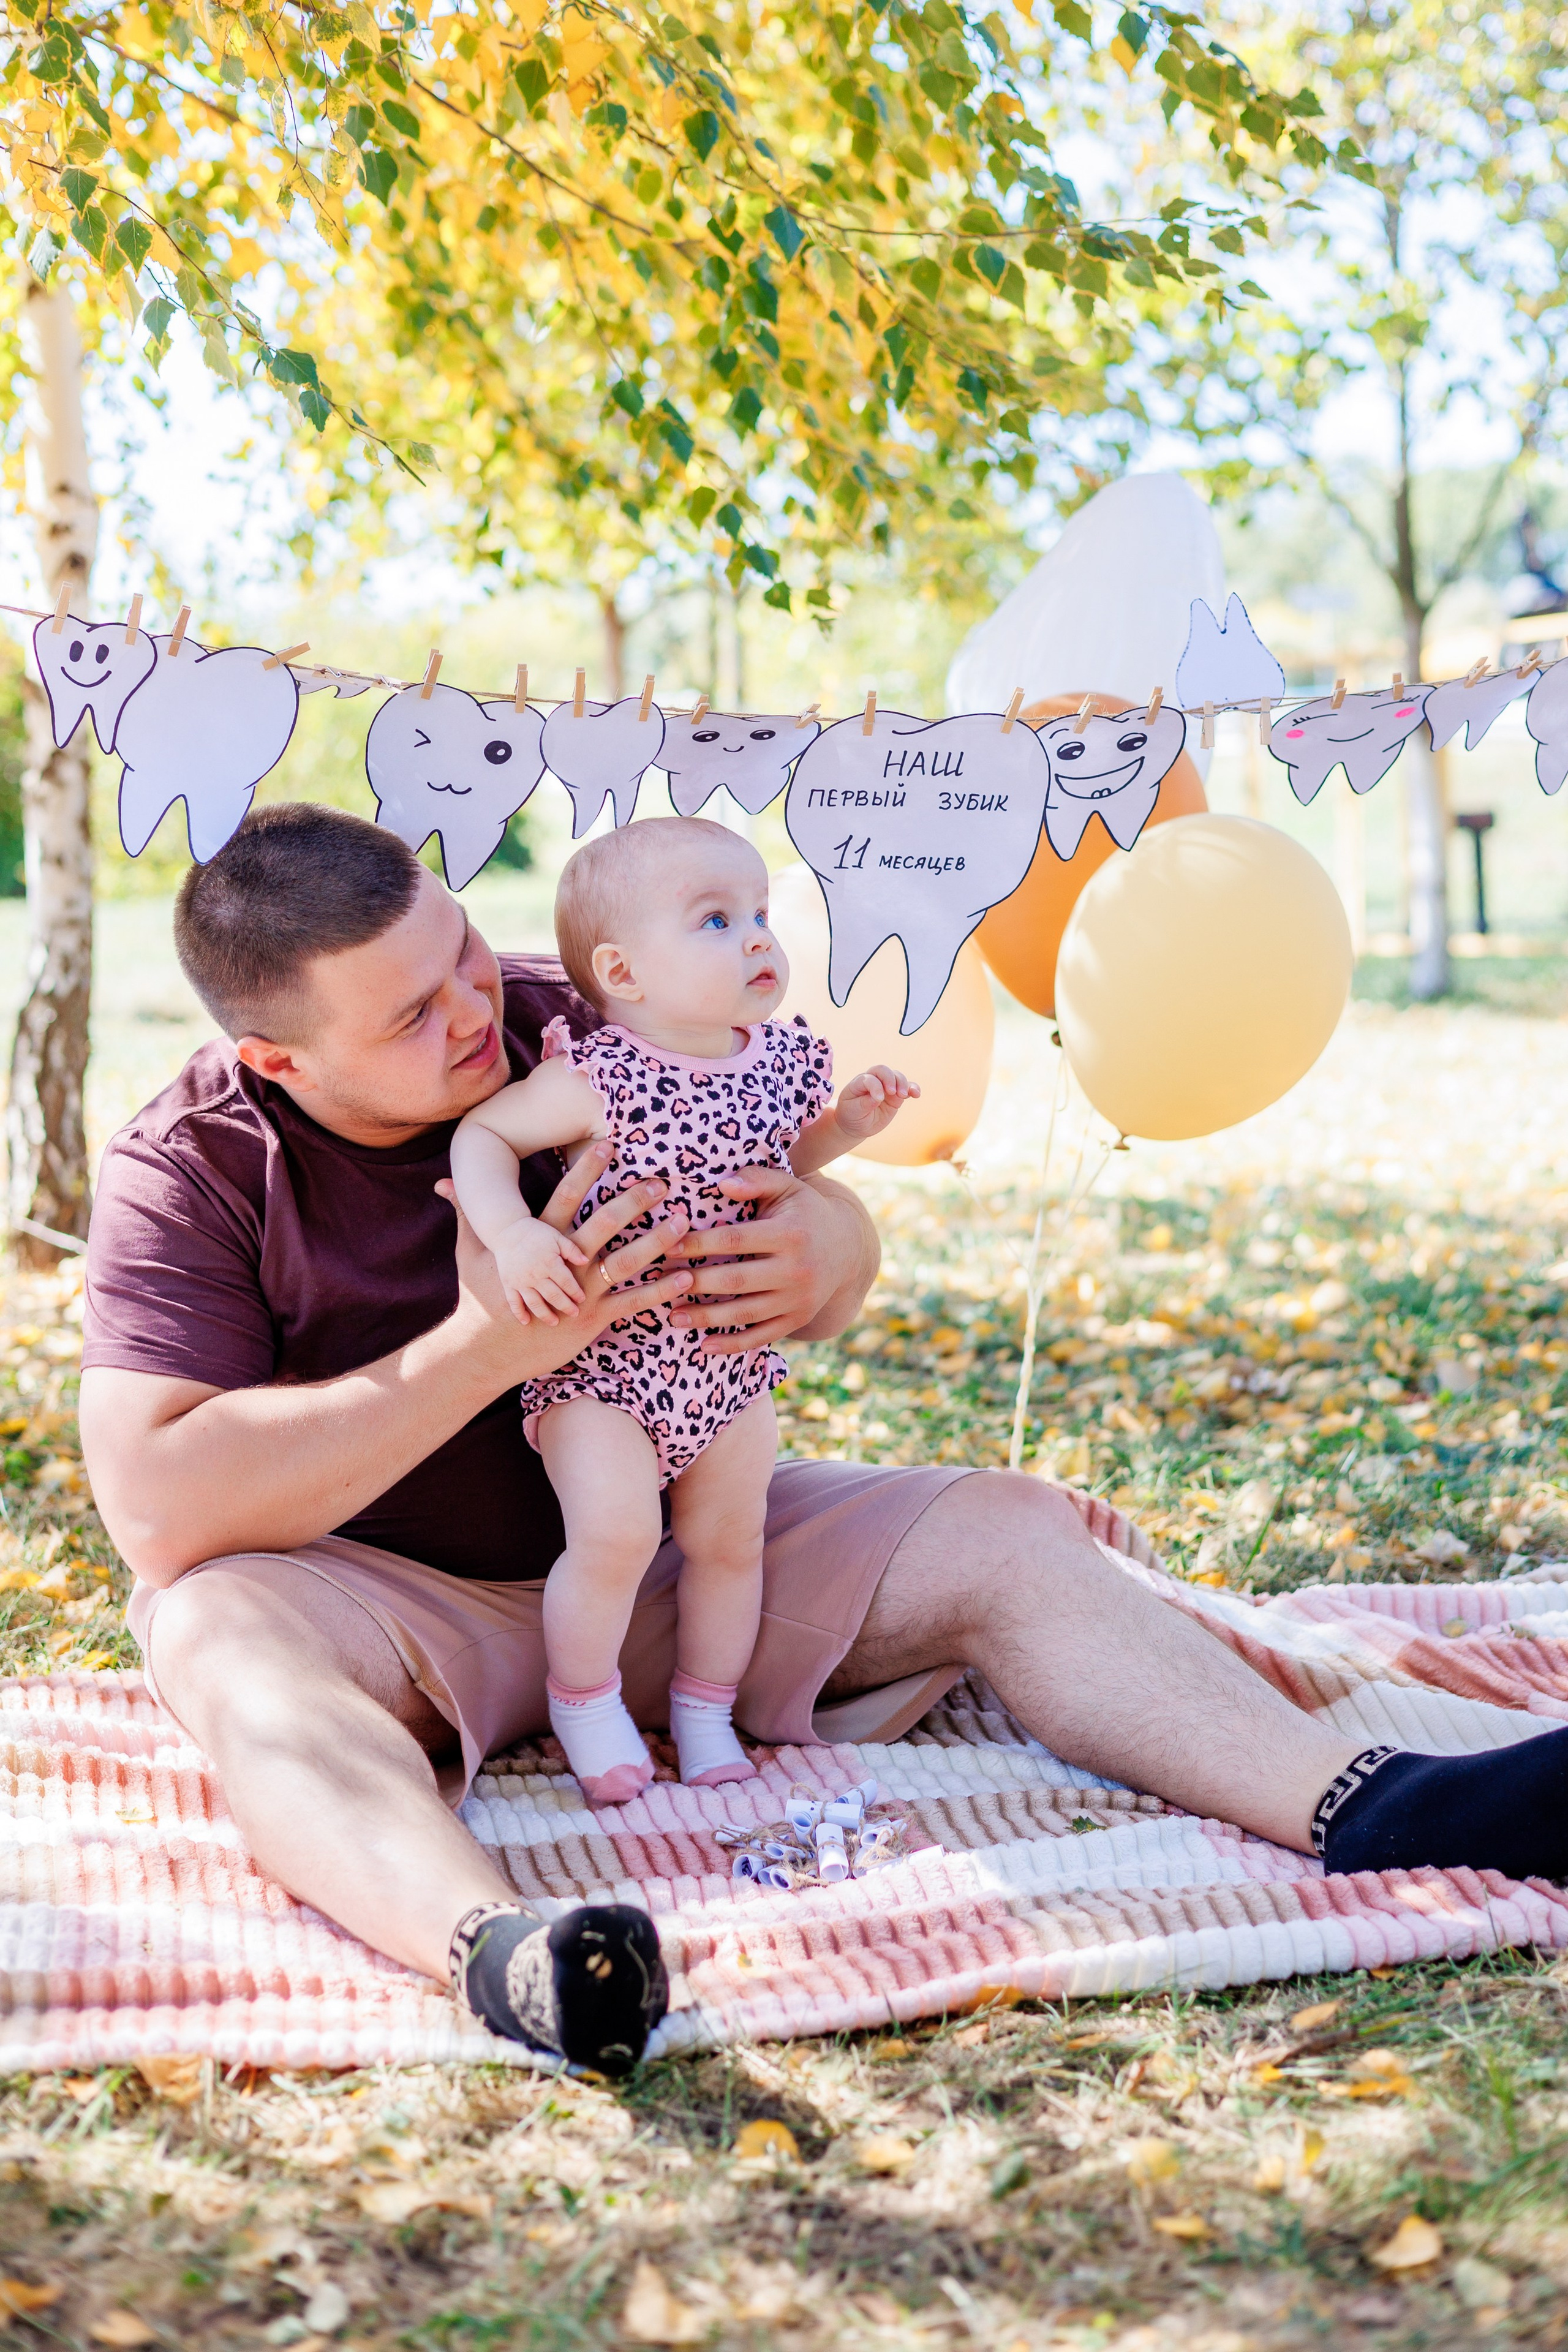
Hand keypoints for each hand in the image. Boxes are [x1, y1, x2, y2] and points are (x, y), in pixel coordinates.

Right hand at [436, 1147, 693, 1379]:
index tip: (608, 1144)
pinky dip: (661, 1291)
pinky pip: (632, 1303)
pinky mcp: (592, 1320)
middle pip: (602, 1225)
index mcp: (538, 1242)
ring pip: (624, 1263)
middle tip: (662, 1180)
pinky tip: (687, 1277)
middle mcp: (562, 1264)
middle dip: (633, 1201)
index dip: (586, 1169)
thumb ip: (465, 1214)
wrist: (485, 1351)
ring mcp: (579, 1293)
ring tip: (685, 1224)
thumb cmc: (479, 1297)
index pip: (566, 1196)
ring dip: (656, 1242)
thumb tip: (443, 1183)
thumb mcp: (471, 1252)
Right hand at [491, 1220, 586, 1325]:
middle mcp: (535, 1275)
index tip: (582, 1299)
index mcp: (549, 1262)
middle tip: (575, 1314)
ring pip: (534, 1303)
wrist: (506, 1230)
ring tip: (555, 1323)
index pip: (566, 1282)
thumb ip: (572, 1249)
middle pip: (553, 1296)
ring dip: (545, 1315)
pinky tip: (526, 1322)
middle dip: (565, 1306)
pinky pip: (513, 1302)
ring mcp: (520, 1281)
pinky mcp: (508, 1284)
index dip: (575, 1292)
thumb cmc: (536, 1233)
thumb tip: (586, 1261)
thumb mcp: (556, 1236)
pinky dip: (519, 1313)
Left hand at [670, 1165, 876, 1353]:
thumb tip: (722, 1183)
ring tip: (673, 1316)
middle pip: (736, 1280)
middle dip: (696, 1283)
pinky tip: (703, 1346)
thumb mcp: (786, 1186)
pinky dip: (732, 1345)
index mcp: (791, 1233)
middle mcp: (797, 1269)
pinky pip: (762, 1336)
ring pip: (745, 1313)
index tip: (667, 1247)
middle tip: (661, 1284)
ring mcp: (799, 1299)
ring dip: (706, 1318)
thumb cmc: (804, 1211)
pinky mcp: (798, 1319)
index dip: (698, 1244)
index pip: (735, 1240)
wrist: (847, 1248)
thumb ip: (755, 1179)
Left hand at [835, 1064, 919, 1139]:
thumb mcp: (853, 1111)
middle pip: (884, 1071)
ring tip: (904, 1095)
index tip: (879, 1099)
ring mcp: (886, 1087)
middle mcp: (873, 1080)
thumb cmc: (851, 1115)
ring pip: (897, 1077)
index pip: (870, 1078)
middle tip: (893, 1092)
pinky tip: (917, 1094)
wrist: (856, 1124)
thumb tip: (879, 1097)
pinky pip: (907, 1089)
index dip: (876, 1086)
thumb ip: (864, 1103)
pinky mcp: (896, 1096)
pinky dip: (913, 1089)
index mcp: (859, 1082)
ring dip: (902, 1084)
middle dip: (890, 1079)